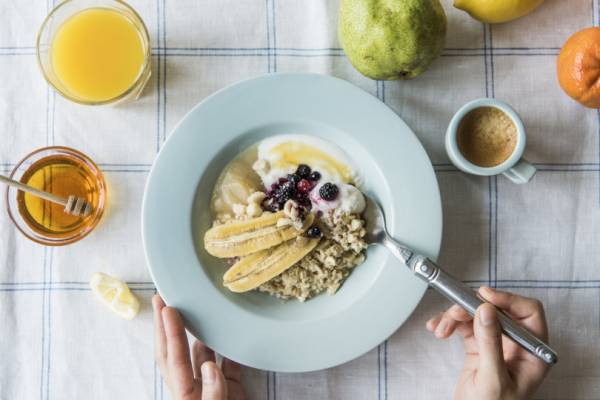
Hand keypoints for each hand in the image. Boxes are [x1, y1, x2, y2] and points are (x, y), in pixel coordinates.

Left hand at [153, 295, 245, 399]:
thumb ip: (213, 393)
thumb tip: (210, 366)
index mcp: (185, 396)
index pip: (175, 359)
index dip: (171, 333)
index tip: (168, 309)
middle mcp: (195, 388)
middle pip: (175, 353)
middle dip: (166, 326)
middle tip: (160, 300)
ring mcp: (211, 387)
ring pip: (200, 355)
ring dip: (196, 332)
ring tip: (191, 307)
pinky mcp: (232, 389)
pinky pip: (229, 364)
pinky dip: (229, 347)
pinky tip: (230, 330)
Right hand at [426, 287, 550, 399]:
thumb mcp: (493, 378)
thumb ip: (491, 343)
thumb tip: (487, 310)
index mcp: (531, 352)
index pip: (528, 313)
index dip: (508, 300)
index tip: (485, 297)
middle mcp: (516, 344)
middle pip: (497, 309)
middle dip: (472, 307)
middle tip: (455, 313)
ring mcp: (496, 343)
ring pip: (476, 313)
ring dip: (455, 316)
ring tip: (441, 328)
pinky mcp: (477, 346)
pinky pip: (463, 324)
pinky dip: (448, 323)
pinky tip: (438, 328)